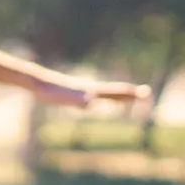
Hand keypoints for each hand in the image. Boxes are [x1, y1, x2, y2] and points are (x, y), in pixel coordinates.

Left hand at [31, 76, 152, 109]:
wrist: (39, 83)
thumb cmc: (51, 91)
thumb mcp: (65, 97)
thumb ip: (79, 99)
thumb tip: (92, 99)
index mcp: (91, 91)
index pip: (115, 92)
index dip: (129, 93)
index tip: (145, 92)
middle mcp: (91, 90)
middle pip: (114, 92)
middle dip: (130, 94)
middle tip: (146, 93)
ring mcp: (84, 91)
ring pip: (105, 94)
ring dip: (118, 96)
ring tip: (129, 97)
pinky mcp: (75, 94)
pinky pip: (94, 98)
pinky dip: (102, 99)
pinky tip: (101, 101)